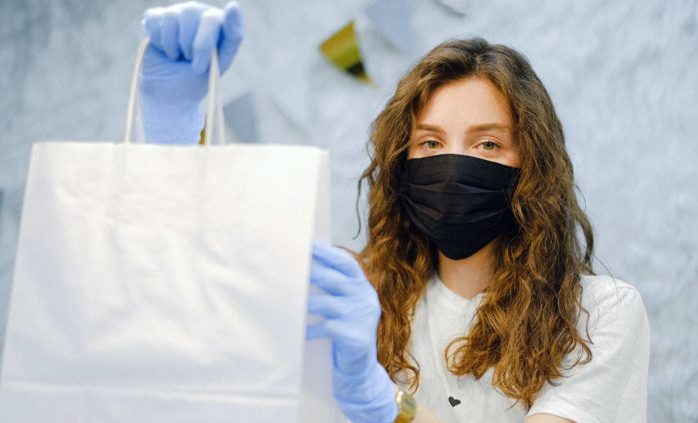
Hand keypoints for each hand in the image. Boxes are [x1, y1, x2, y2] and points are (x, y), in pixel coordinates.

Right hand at [139, 1, 242, 143]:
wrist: (169, 91)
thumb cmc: (198, 78)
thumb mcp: (220, 62)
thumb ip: (232, 37)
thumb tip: (233, 3)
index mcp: (219, 22)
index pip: (215, 18)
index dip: (209, 36)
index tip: (215, 35)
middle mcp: (200, 13)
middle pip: (191, 12)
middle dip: (189, 45)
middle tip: (190, 61)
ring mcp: (178, 13)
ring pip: (171, 16)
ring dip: (172, 44)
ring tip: (177, 56)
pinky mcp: (157, 17)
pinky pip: (154, 19)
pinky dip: (157, 40)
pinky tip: (164, 49)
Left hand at [307, 242, 396, 422]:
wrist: (360, 366)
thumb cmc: (345, 329)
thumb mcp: (345, 304)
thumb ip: (333, 285)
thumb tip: (305, 264)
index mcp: (363, 286)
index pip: (346, 263)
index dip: (326, 253)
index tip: (307, 244)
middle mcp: (365, 298)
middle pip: (335, 279)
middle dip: (311, 272)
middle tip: (289, 265)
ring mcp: (361, 317)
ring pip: (327, 304)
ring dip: (304, 302)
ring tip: (285, 299)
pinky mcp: (354, 336)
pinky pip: (325, 328)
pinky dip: (308, 329)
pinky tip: (297, 331)